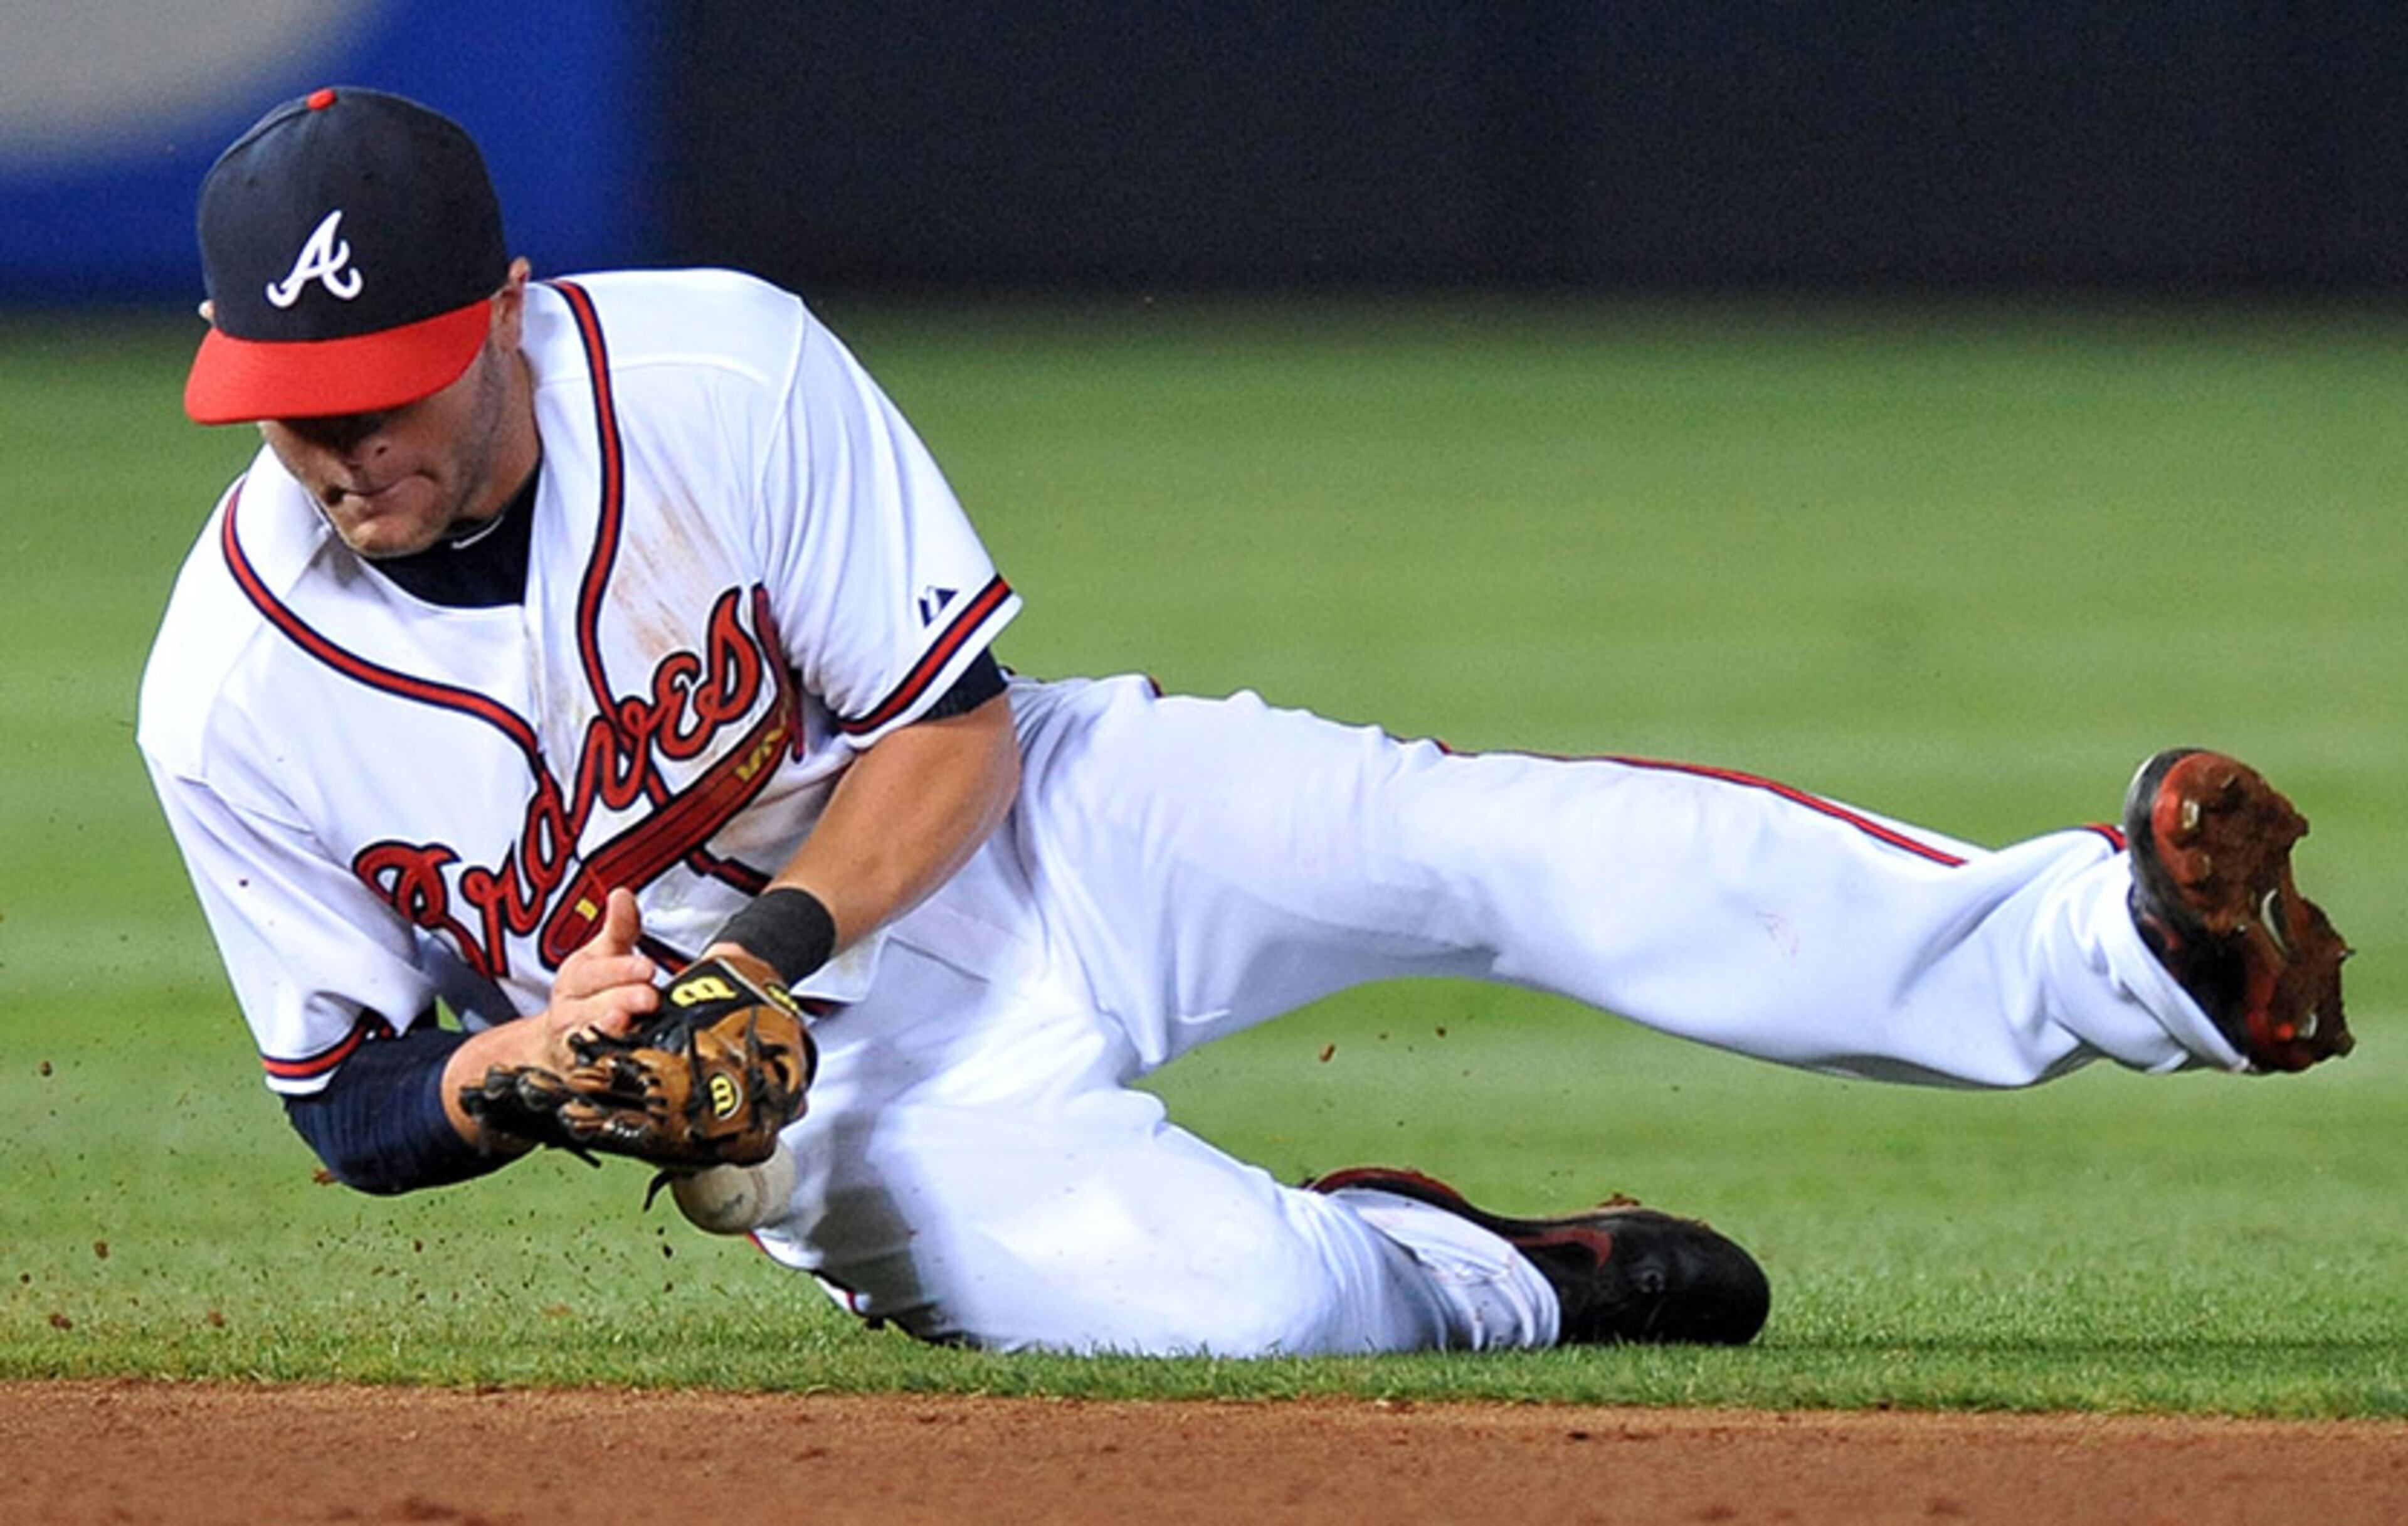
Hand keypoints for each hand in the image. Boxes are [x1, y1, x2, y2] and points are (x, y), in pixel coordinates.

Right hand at [441, 888, 660, 1143]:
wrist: (554, 1046)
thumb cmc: (589, 995)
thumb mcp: (603, 957)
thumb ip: (619, 928)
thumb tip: (623, 894)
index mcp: (576, 978)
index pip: (595, 972)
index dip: (620, 969)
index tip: (646, 967)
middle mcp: (570, 1011)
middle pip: (592, 1005)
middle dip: (621, 998)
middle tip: (649, 995)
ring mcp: (573, 1045)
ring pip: (588, 1039)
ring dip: (609, 1032)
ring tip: (628, 1024)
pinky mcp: (582, 1075)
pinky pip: (592, 1073)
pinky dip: (605, 1069)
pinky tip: (622, 1063)